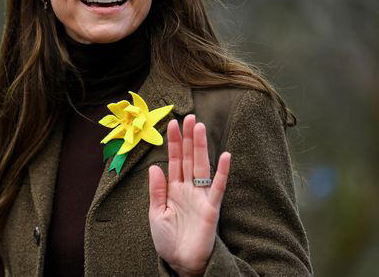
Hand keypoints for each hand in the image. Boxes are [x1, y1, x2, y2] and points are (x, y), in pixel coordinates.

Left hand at [148, 115, 231, 276]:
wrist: (181, 263)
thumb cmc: (168, 241)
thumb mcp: (156, 214)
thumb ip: (157, 191)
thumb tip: (154, 167)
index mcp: (174, 189)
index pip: (174, 160)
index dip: (173, 142)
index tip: (172, 123)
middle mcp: (188, 189)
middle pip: (188, 158)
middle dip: (187, 138)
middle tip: (188, 116)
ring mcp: (201, 197)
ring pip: (201, 166)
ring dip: (200, 147)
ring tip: (200, 127)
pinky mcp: (212, 208)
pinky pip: (218, 187)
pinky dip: (221, 172)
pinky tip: (224, 156)